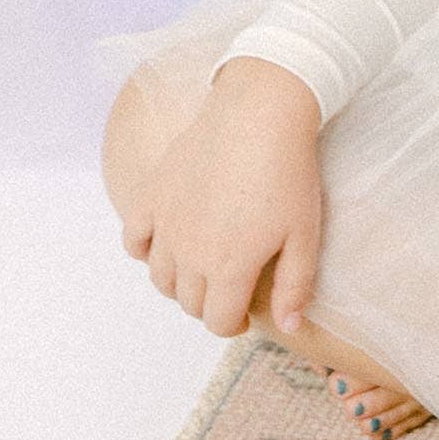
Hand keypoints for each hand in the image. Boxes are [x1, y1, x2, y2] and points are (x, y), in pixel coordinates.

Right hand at [119, 58, 327, 341]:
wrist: (260, 111)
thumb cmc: (289, 171)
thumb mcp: (305, 233)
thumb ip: (295, 286)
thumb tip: (290, 328)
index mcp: (229, 268)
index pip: (219, 322)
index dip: (233, 324)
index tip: (245, 314)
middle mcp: (189, 254)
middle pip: (189, 302)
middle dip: (210, 303)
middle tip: (229, 287)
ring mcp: (166, 224)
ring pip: (160, 278)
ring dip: (179, 282)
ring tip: (203, 267)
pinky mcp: (152, 195)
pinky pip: (133, 239)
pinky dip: (145, 250)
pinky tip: (166, 243)